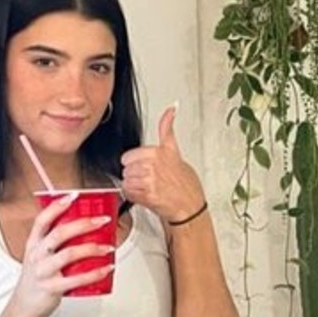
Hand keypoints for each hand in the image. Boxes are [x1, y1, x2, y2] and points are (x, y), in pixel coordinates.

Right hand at [11, 195, 114, 316]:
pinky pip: (77, 279)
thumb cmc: (36, 279)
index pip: (42, 220)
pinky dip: (95, 273)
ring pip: (69, 254)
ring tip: (109, 246)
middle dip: (84, 224)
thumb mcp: (39, 256)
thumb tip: (84, 228)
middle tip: (102, 220)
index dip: (57, 206)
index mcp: (34, 244)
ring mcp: (44, 271)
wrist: (24, 307)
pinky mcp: (52, 288)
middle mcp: (37, 255)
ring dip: (93, 248)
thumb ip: (54, 242)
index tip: (73, 196)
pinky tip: (106, 268)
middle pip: (59, 233)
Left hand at [120, 105, 204, 223]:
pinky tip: (146, 196)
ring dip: (134, 186)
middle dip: (134, 174)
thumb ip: (167, 130)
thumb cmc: (186, 184)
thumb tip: (171, 109)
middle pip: (126, 168)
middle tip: (149, 180)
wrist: (191, 207)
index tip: (145, 167)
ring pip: (126, 180)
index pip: (129, 156)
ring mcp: (150, 179)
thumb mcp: (176, 152)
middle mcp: (154, 164)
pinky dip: (134, 196)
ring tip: (149, 188)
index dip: (135, 163)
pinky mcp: (147, 194)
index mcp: (159, 151)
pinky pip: (128, 192)